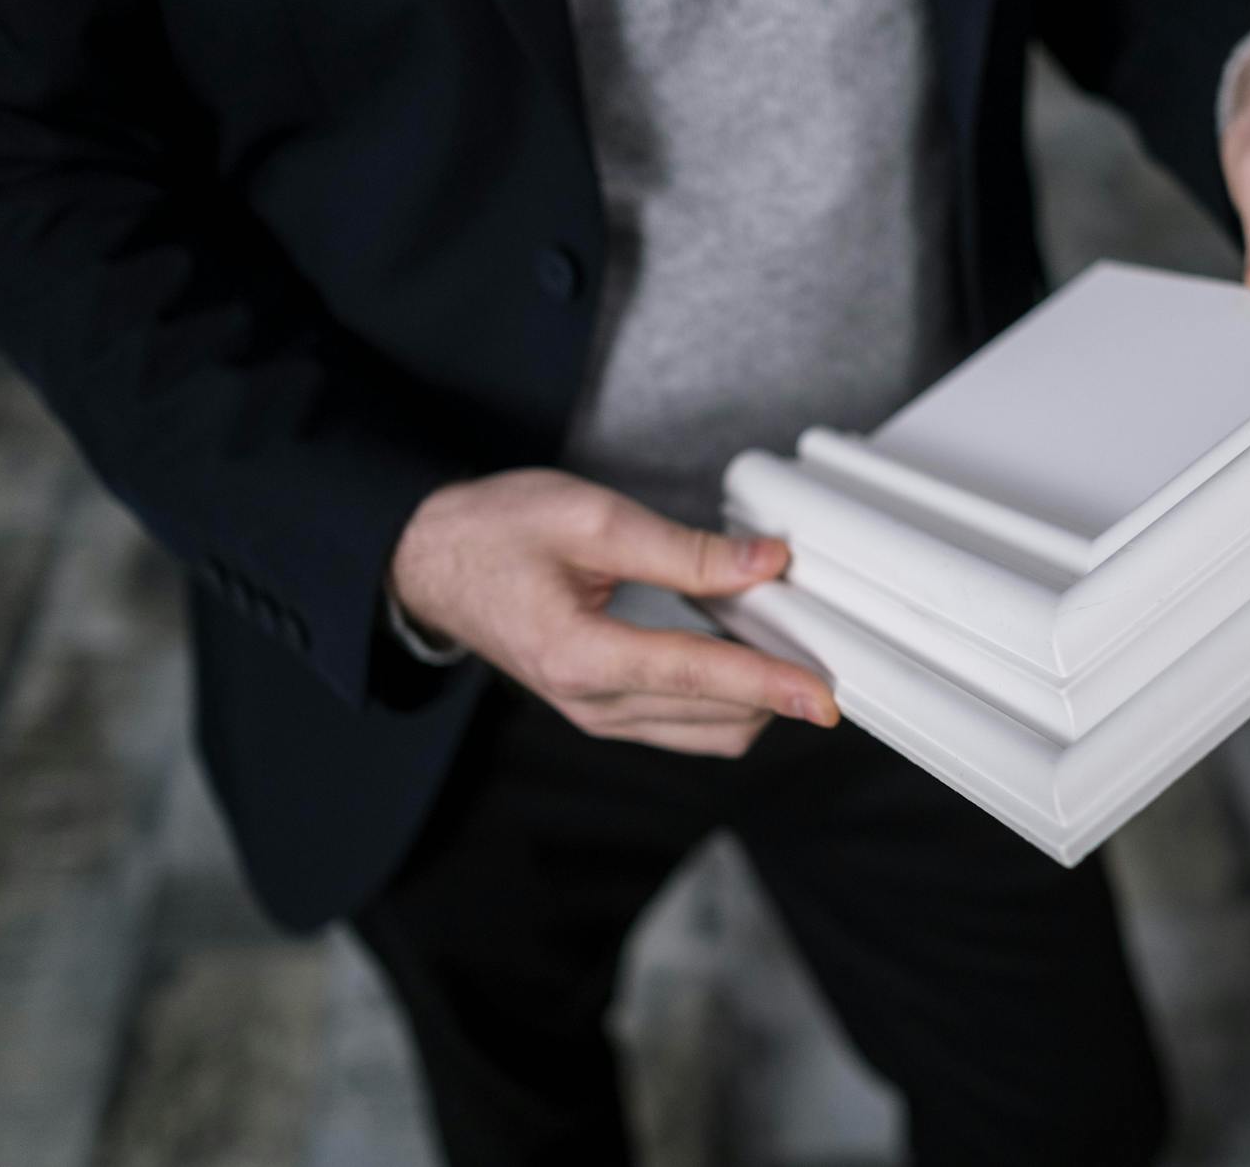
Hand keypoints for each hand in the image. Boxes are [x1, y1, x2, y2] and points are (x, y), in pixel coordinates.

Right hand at [388, 468, 837, 755]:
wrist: (428, 562)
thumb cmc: (495, 532)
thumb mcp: (589, 518)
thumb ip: (681, 549)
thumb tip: (764, 563)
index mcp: (581, 655)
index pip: (695, 676)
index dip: (767, 683)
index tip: (822, 694)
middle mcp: (591, 703)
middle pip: (715, 719)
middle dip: (773, 689)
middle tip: (819, 639)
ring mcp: (598, 715)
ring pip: (707, 732)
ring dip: (754, 699)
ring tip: (787, 643)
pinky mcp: (605, 711)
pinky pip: (685, 724)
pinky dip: (724, 697)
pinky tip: (741, 652)